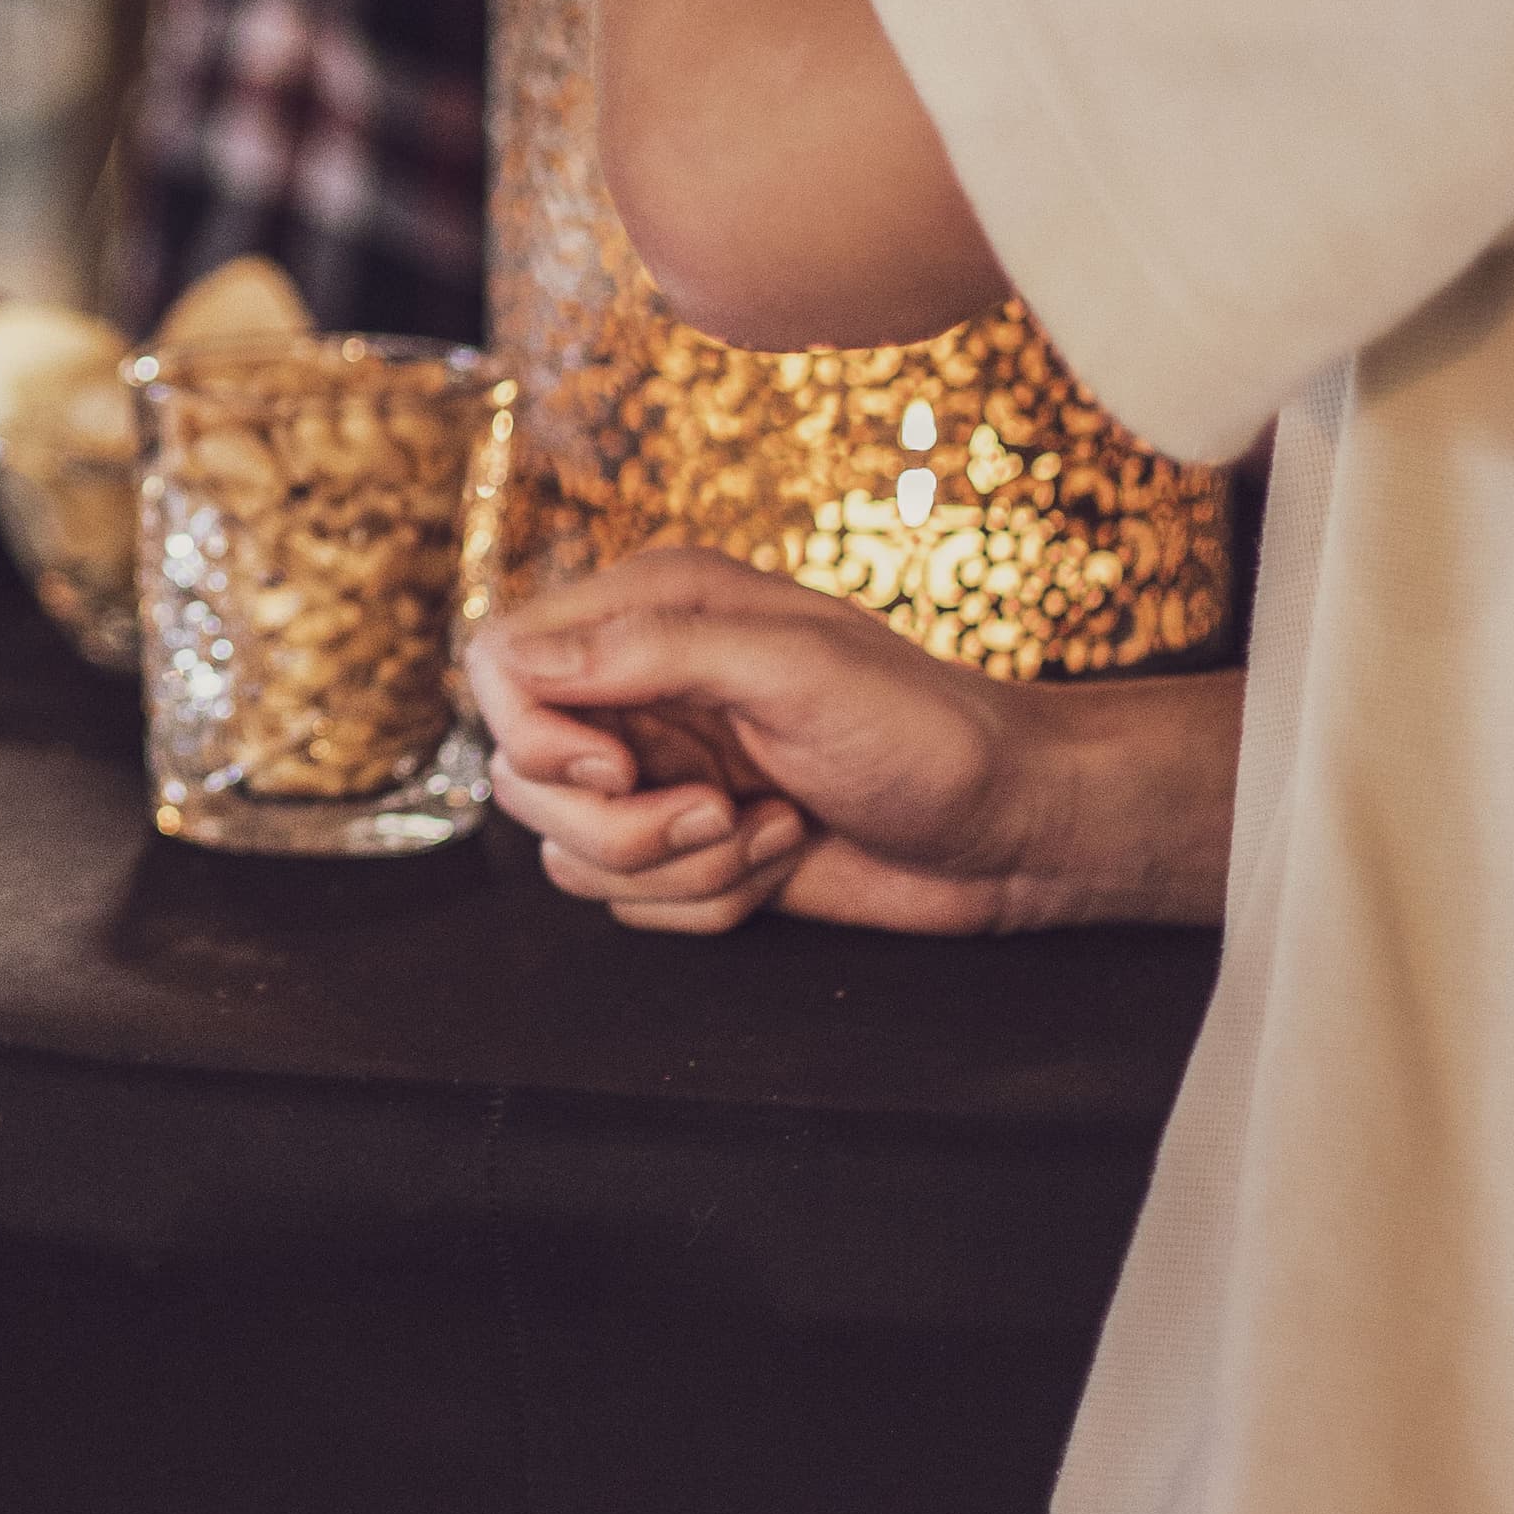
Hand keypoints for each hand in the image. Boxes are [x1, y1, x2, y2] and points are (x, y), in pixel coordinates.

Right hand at [468, 550, 1222, 940]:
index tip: (618, 769)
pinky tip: (781, 858)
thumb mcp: (791, 668)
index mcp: (653, 611)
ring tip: (771, 830)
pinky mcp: (686, 849)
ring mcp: (659, 772)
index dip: (534, 734)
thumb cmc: (925, 730)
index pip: (502, 665)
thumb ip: (649, 651)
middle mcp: (640, 688)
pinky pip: (628, 901)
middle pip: (521, 777)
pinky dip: (705, 902)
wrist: (1011, 828)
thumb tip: (515, 662)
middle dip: (620, 826)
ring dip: (676, 867)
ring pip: (571, 852)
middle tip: (721, 811)